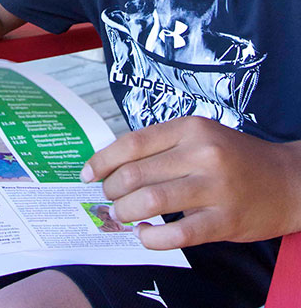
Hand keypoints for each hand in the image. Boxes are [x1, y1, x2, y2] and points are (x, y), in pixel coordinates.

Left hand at [81, 116, 300, 248]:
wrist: (287, 180)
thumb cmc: (235, 158)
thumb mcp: (201, 136)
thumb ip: (163, 146)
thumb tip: (114, 163)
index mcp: (191, 127)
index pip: (133, 143)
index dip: (103, 160)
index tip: (87, 174)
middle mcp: (202, 152)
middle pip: (137, 172)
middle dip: (112, 189)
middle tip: (108, 198)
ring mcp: (215, 186)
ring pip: (152, 200)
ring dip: (126, 212)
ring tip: (122, 216)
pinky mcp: (225, 219)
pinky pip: (177, 234)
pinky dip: (153, 238)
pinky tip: (146, 236)